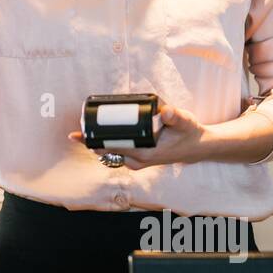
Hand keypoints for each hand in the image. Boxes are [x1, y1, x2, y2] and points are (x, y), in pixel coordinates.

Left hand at [69, 103, 210, 169]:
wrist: (197, 146)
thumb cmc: (189, 133)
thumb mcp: (185, 121)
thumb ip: (175, 116)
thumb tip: (164, 111)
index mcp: (146, 153)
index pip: (115, 148)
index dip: (96, 142)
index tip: (81, 136)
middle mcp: (139, 160)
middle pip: (108, 153)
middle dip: (91, 144)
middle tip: (75, 133)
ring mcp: (138, 161)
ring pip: (111, 155)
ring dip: (97, 145)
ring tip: (83, 134)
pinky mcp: (138, 159)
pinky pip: (117, 154)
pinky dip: (107, 146)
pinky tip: (99, 137)